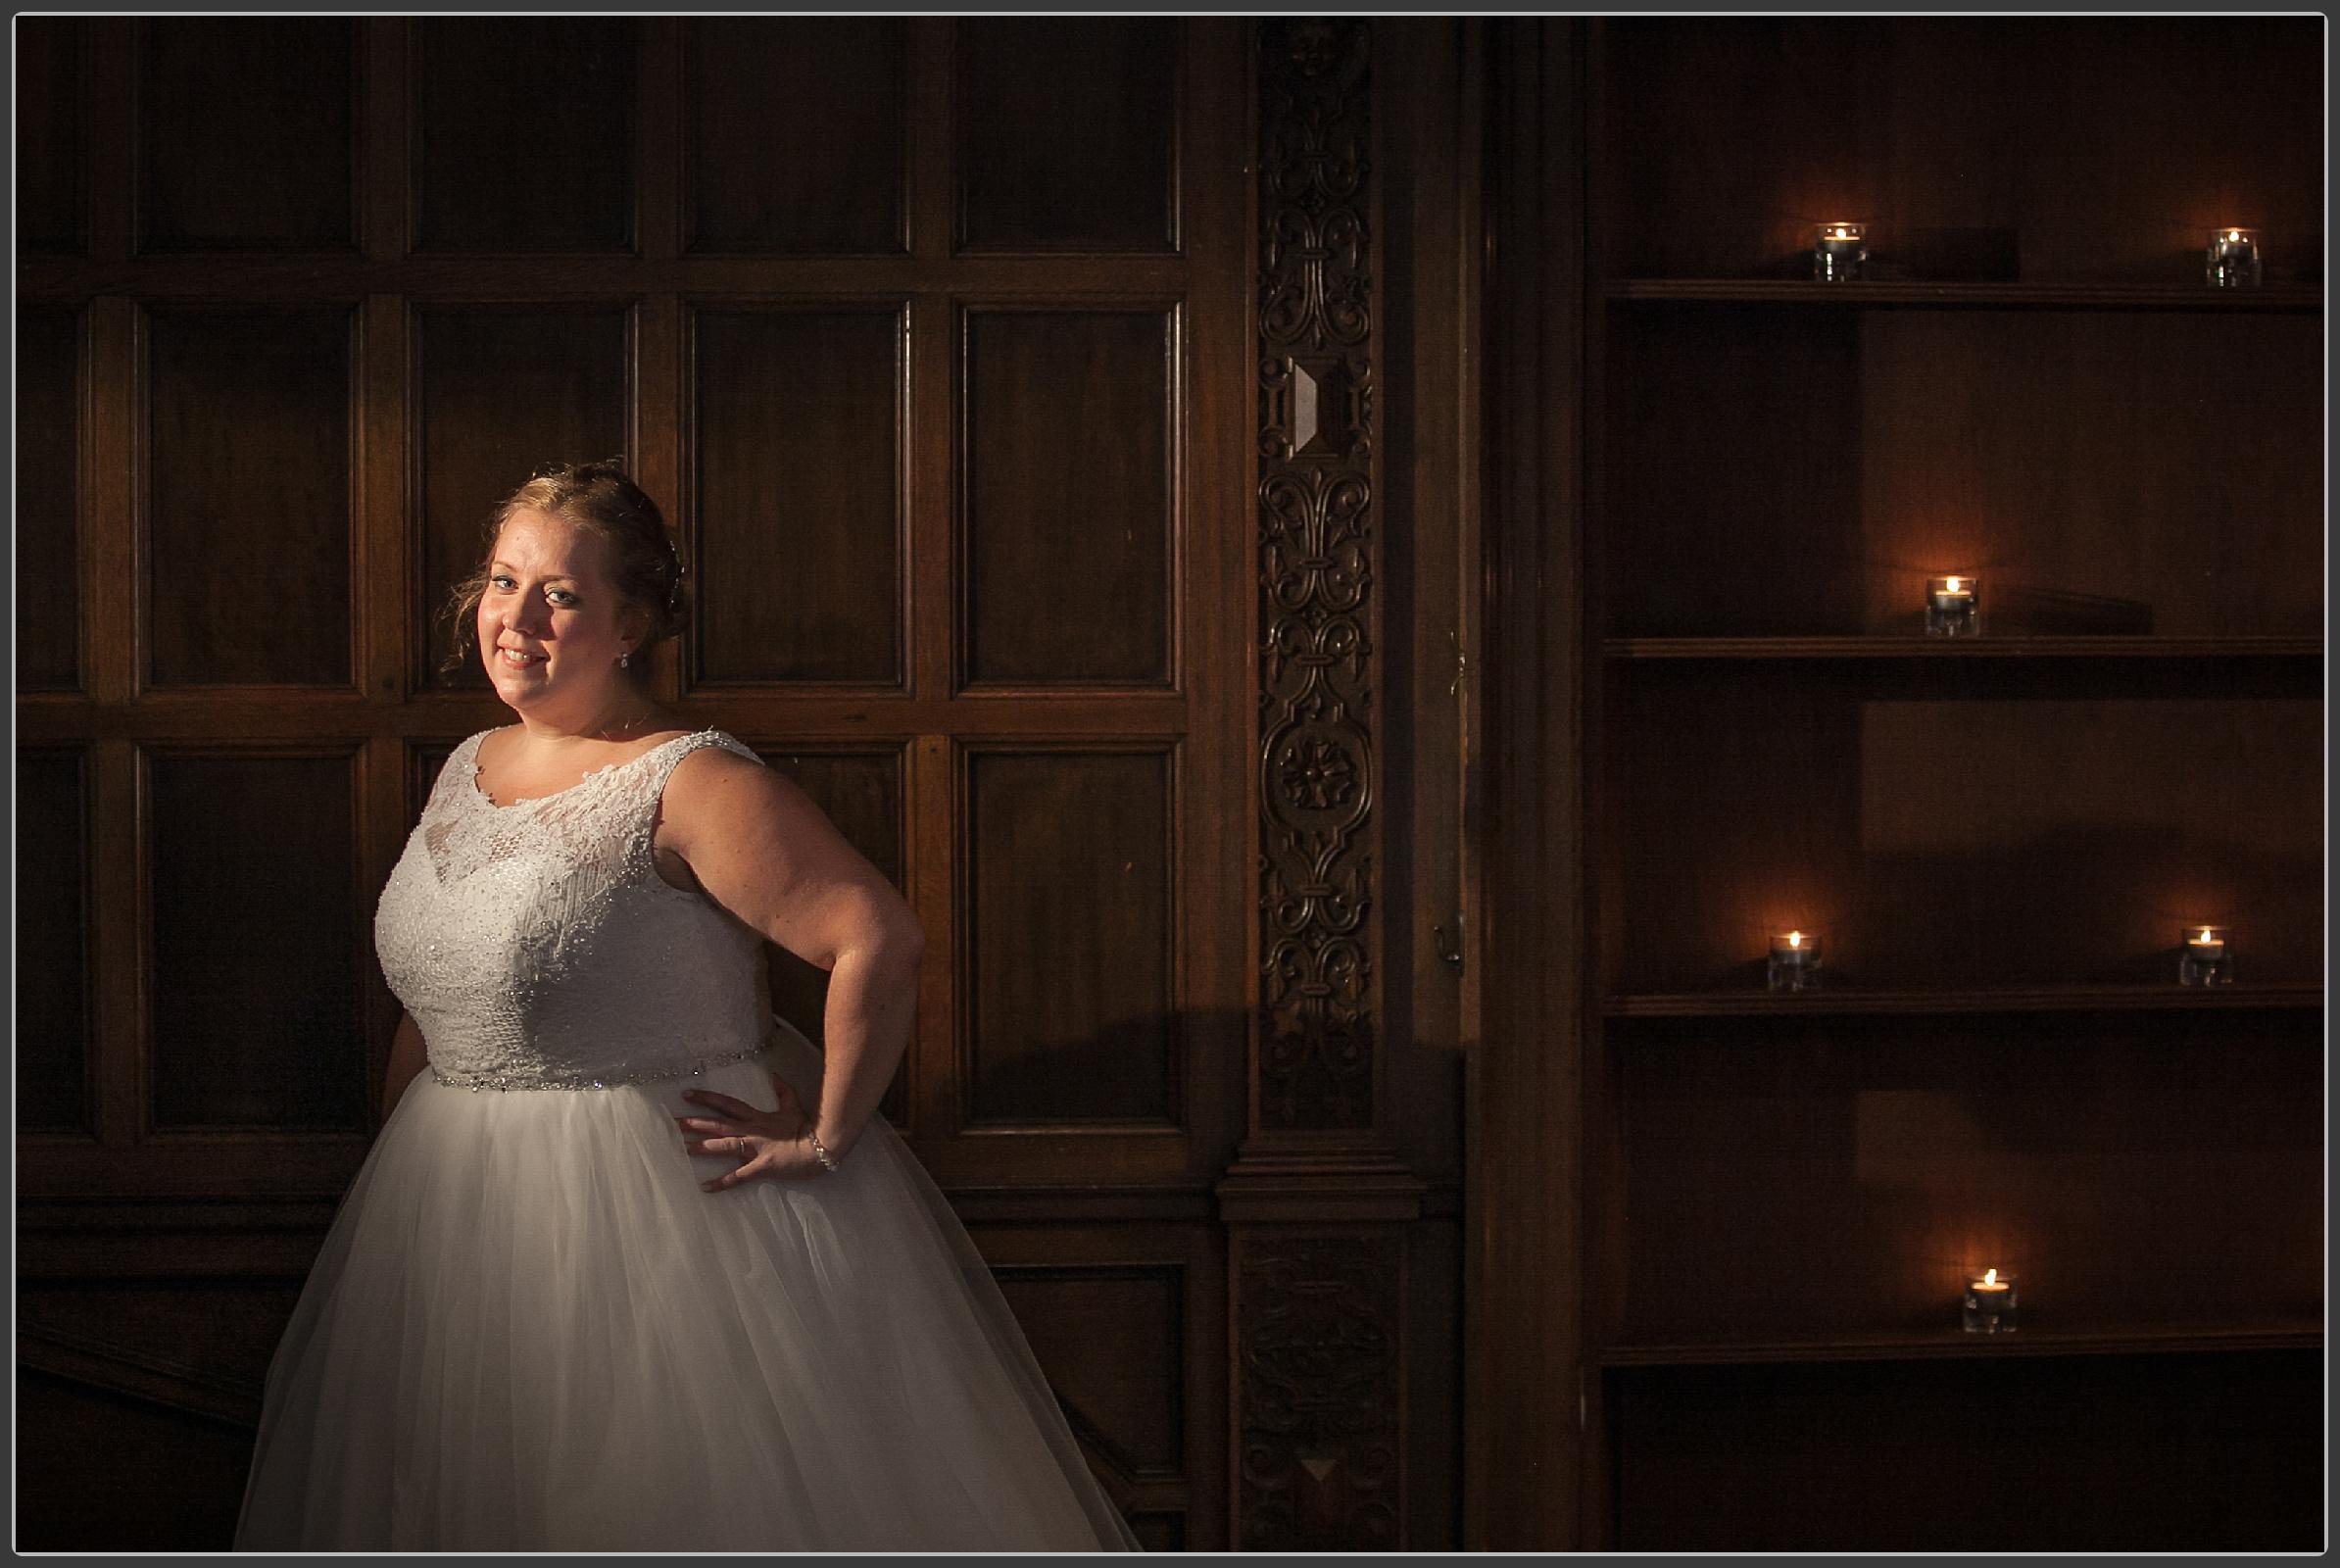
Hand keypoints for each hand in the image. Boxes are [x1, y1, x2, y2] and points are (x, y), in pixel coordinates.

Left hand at [675, 1072, 830, 1191]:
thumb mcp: (795, 1105)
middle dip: (695, 1122)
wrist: (822, 1146)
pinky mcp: (762, 1167)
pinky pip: (739, 1176)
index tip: (687, 1094)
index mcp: (757, 1117)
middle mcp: (752, 1130)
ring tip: (681, 1147)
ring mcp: (756, 1149)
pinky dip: (722, 1183)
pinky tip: (705, 1187)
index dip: (706, 1098)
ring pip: (724, 1145)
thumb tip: (774, 1075)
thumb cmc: (808, 1127)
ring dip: (702, 1146)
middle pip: (718, 1124)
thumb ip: (783, 1090)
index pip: (727, 1104)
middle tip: (672, 1121)